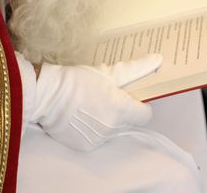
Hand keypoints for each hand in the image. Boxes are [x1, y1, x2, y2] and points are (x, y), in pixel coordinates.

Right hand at [30, 54, 161, 150]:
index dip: (140, 105)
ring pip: (114, 131)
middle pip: (129, 122)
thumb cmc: (78, 80)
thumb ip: (136, 69)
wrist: (47, 95)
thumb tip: (158, 60)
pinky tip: (83, 116)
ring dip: (109, 120)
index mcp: (120, 109)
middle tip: (107, 97)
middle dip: (123, 111)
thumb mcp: (107, 72)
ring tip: (92, 105)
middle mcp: (112, 128)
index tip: (130, 97)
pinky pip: (99, 138)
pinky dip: (95, 129)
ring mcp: (98, 139)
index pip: (145, 114)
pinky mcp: (85, 146)